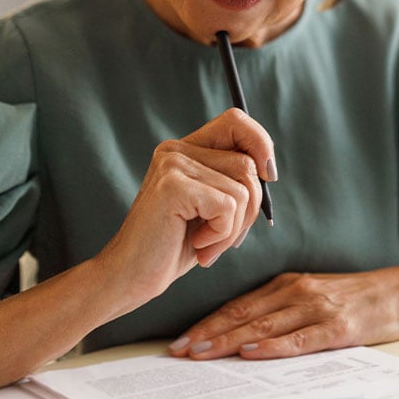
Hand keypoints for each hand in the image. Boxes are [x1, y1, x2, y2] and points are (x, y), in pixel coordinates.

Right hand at [97, 108, 274, 307]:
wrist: (129, 277)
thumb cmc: (173, 246)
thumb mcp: (211, 208)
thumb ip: (234, 181)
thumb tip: (268, 169)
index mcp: (185, 149)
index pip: (236, 121)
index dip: (261, 143)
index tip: (268, 178)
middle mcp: (176, 149)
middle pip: (248, 163)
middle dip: (250, 209)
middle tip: (223, 238)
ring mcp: (173, 165)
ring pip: (243, 188)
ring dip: (234, 228)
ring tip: (206, 245)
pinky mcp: (174, 186)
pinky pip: (228, 207)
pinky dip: (221, 235)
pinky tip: (198, 245)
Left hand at [168, 265, 398, 358]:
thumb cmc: (354, 297)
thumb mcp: (312, 293)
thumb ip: (281, 308)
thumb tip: (243, 333)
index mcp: (286, 284)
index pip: (237, 305)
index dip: (207, 322)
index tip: (181, 339)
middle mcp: (295, 292)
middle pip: (243, 315)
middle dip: (207, 333)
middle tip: (179, 350)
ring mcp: (316, 308)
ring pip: (263, 326)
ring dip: (229, 340)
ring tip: (202, 353)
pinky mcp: (337, 327)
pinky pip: (299, 339)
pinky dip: (273, 347)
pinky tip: (252, 353)